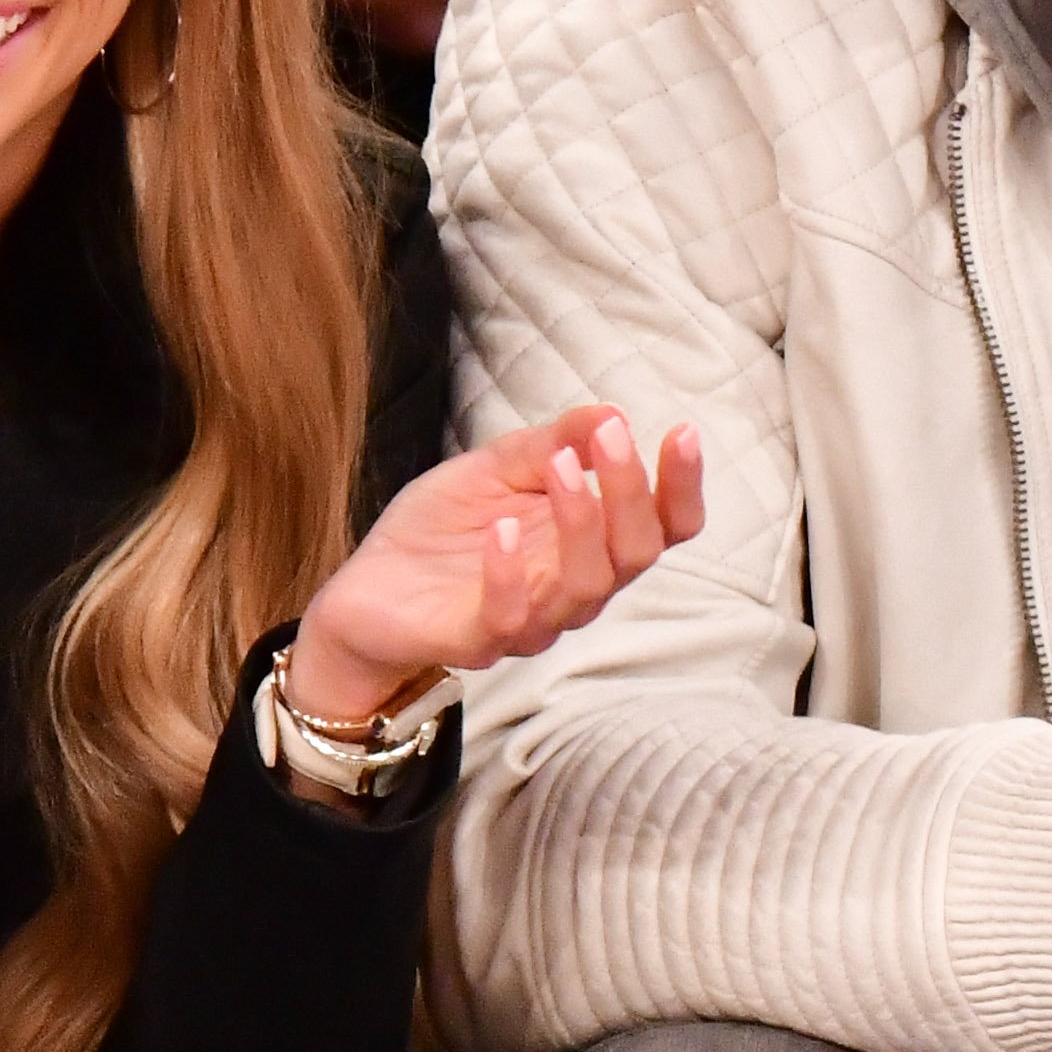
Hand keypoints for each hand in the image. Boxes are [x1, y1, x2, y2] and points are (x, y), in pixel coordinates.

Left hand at [290, 404, 706, 721]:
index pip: (664, 528)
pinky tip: (502, 529)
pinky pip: (511, 619)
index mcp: (589, 543)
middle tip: (609, 437)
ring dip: (580, 522)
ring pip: (585, 588)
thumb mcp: (495, 467)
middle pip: (635, 554)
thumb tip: (610, 411)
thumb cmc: (443, 531)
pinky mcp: (477, 641)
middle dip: (631, 492)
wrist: (368, 590)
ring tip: (558, 467)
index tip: (683, 432)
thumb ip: (551, 443)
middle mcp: (573, 587)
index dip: (682, 487)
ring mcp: (531, 620)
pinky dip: (511, 574)